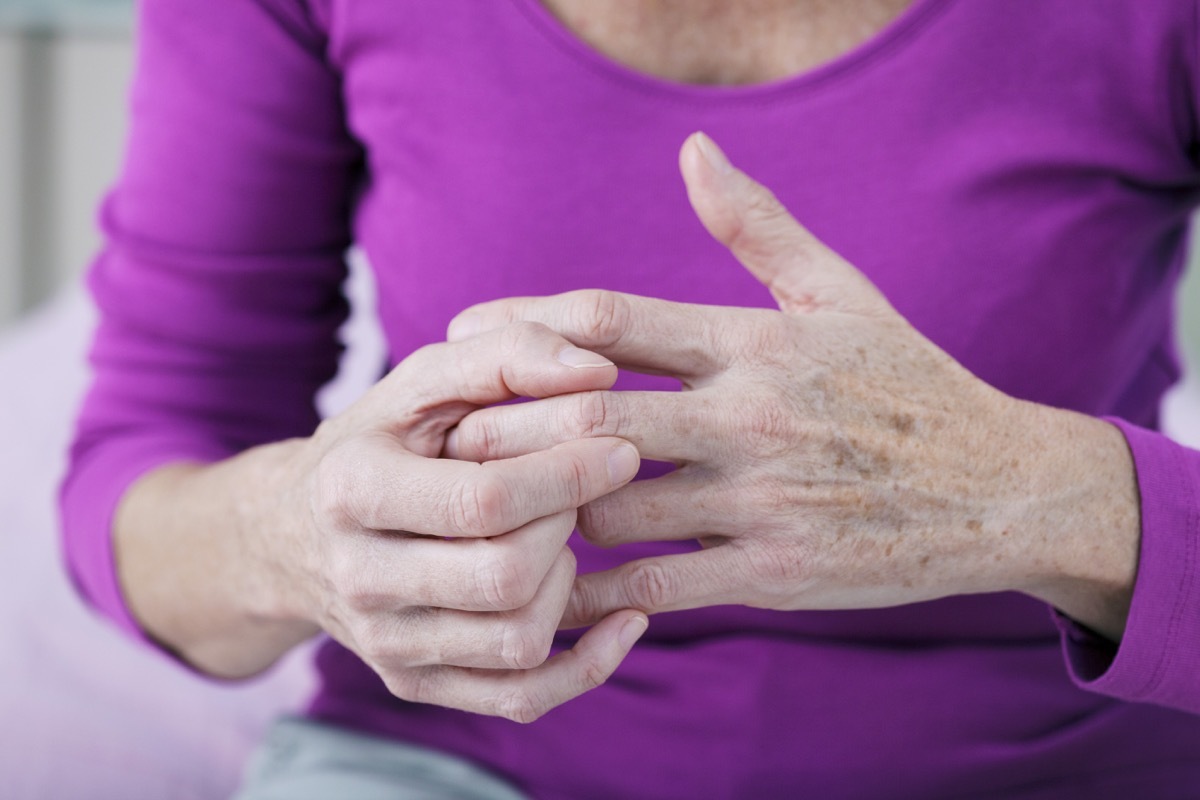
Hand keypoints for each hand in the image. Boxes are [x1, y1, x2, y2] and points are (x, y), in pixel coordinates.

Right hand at [254, 323, 646, 721]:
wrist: (292, 534)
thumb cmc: (376, 443)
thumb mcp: (419, 382)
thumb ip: (506, 355)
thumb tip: (600, 372)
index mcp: (354, 491)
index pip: (484, 500)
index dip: (569, 473)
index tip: (619, 447)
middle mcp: (360, 579)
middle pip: (505, 575)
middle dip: (566, 524)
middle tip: (578, 488)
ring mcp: (386, 643)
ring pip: (518, 639)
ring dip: (566, 582)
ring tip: (555, 537)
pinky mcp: (414, 683)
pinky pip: (520, 699)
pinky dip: (588, 665)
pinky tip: (621, 617)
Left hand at [444, 133, 1139, 638]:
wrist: (1000, 489)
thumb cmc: (907, 385)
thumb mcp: (840, 293)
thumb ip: (757, 225)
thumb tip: (692, 150)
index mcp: (755, 341)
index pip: (611, 318)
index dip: (522, 324)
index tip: (464, 334)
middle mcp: (751, 416)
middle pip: (589, 412)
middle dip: (506, 426)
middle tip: (449, 434)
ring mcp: (762, 499)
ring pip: (611, 506)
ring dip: (543, 508)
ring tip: (496, 506)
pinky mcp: (776, 573)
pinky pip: (658, 588)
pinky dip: (595, 591)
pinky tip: (556, 585)